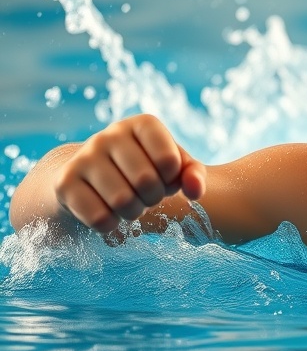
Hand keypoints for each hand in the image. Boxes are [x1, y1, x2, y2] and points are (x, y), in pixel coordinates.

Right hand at [53, 114, 205, 233]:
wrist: (90, 178)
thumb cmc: (145, 170)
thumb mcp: (173, 168)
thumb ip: (193, 175)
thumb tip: (196, 191)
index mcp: (142, 124)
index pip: (169, 161)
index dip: (171, 180)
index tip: (163, 179)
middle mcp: (110, 134)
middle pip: (146, 182)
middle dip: (153, 198)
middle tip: (146, 197)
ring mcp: (84, 156)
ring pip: (122, 201)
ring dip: (133, 213)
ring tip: (130, 204)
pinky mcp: (64, 182)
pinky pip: (99, 218)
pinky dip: (111, 226)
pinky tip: (109, 214)